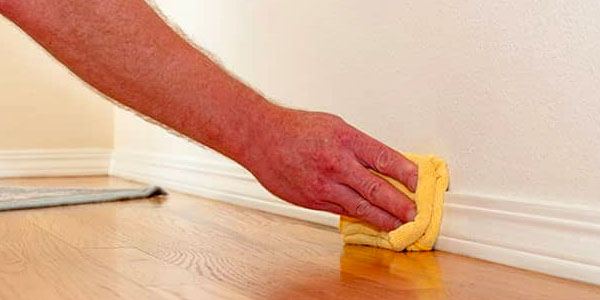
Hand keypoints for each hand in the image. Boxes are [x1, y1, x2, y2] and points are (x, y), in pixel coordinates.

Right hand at [240, 108, 417, 230]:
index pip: (385, 159)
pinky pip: (342, 211)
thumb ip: (358, 146)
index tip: (419, 182)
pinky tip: (371, 222)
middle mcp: (337, 163)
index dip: (406, 173)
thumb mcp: (334, 126)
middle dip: (401, 204)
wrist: (261, 138)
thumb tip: (381, 164)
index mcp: (346, 140)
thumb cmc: (296, 129)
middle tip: (416, 214)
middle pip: (378, 188)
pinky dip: (360, 217)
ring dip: (384, 218)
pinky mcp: (313, 200)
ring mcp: (324, 185)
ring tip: (400, 225)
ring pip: (362, 206)